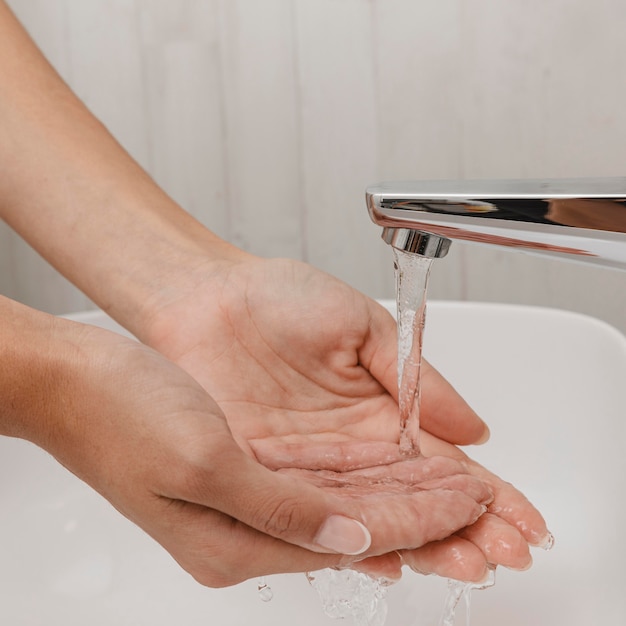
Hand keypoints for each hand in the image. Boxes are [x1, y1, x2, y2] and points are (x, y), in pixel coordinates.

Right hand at [2, 298, 490, 586]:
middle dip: (428, 520)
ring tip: (462, 494)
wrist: (78, 380)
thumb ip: (282, 510)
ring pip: (349, 504)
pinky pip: (322, 481)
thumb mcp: (204, 461)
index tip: (472, 506)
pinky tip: (400, 473)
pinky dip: (368, 478)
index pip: (354, 539)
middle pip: (360, 529)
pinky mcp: (247, 468)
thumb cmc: (124, 414)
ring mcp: (249, 497)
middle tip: (488, 512)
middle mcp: (249, 528)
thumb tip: (354, 540)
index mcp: (237, 542)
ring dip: (406, 497)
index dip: (419, 522)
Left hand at [140, 257, 548, 581]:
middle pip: (415, 499)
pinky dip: (354, 540)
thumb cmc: (278, 298)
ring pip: (373, 515)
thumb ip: (416, 378)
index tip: (521, 517)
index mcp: (377, 411)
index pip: (441, 462)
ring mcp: (309, 466)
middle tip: (506, 552)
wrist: (207, 297)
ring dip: (424, 540)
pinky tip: (393, 558)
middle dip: (465, 527)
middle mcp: (348, 448)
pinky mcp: (266, 475)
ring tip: (469, 560)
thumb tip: (475, 428)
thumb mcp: (362, 326)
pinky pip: (314, 516)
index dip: (484, 491)